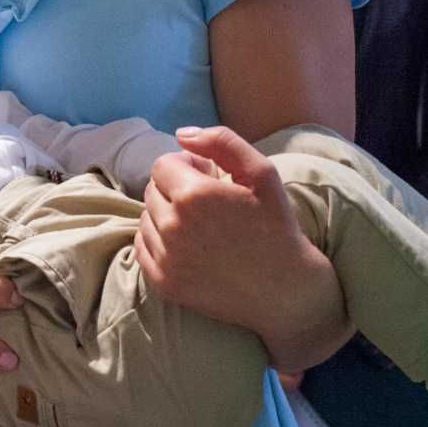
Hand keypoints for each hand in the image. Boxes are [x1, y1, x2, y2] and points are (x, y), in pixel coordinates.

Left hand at [136, 124, 350, 372]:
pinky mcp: (164, 283)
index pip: (163, 165)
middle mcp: (172, 226)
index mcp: (194, 195)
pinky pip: (142, 248)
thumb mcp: (262, 173)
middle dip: (175, 189)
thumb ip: (222, 142)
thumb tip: (182, 135)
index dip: (186, 166)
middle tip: (208, 203)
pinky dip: (157, 242)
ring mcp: (166, 258)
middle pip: (152, 190)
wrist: (286, 291)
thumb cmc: (277, 228)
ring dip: (166, 215)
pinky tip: (188, 245)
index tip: (209, 178)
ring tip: (200, 225)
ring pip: (146, 218)